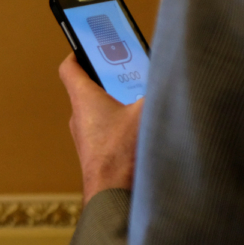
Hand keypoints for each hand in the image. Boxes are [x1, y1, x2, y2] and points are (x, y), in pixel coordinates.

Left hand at [58, 53, 144, 203]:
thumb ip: (158, 91)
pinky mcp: (98, 157)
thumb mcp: (147, 114)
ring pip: (101, 113)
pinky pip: (108, 133)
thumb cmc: (123, 157)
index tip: (89, 44)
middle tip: (127, 67)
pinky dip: (122, 125)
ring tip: (142, 98)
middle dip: (109, 77)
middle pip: (89, 89)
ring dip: (118, 104)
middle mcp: (81, 118)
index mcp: (84, 100)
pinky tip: (144, 130)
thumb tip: (173, 77)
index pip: (70, 69)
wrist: (114, 200)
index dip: (78, 52)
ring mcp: (88, 140)